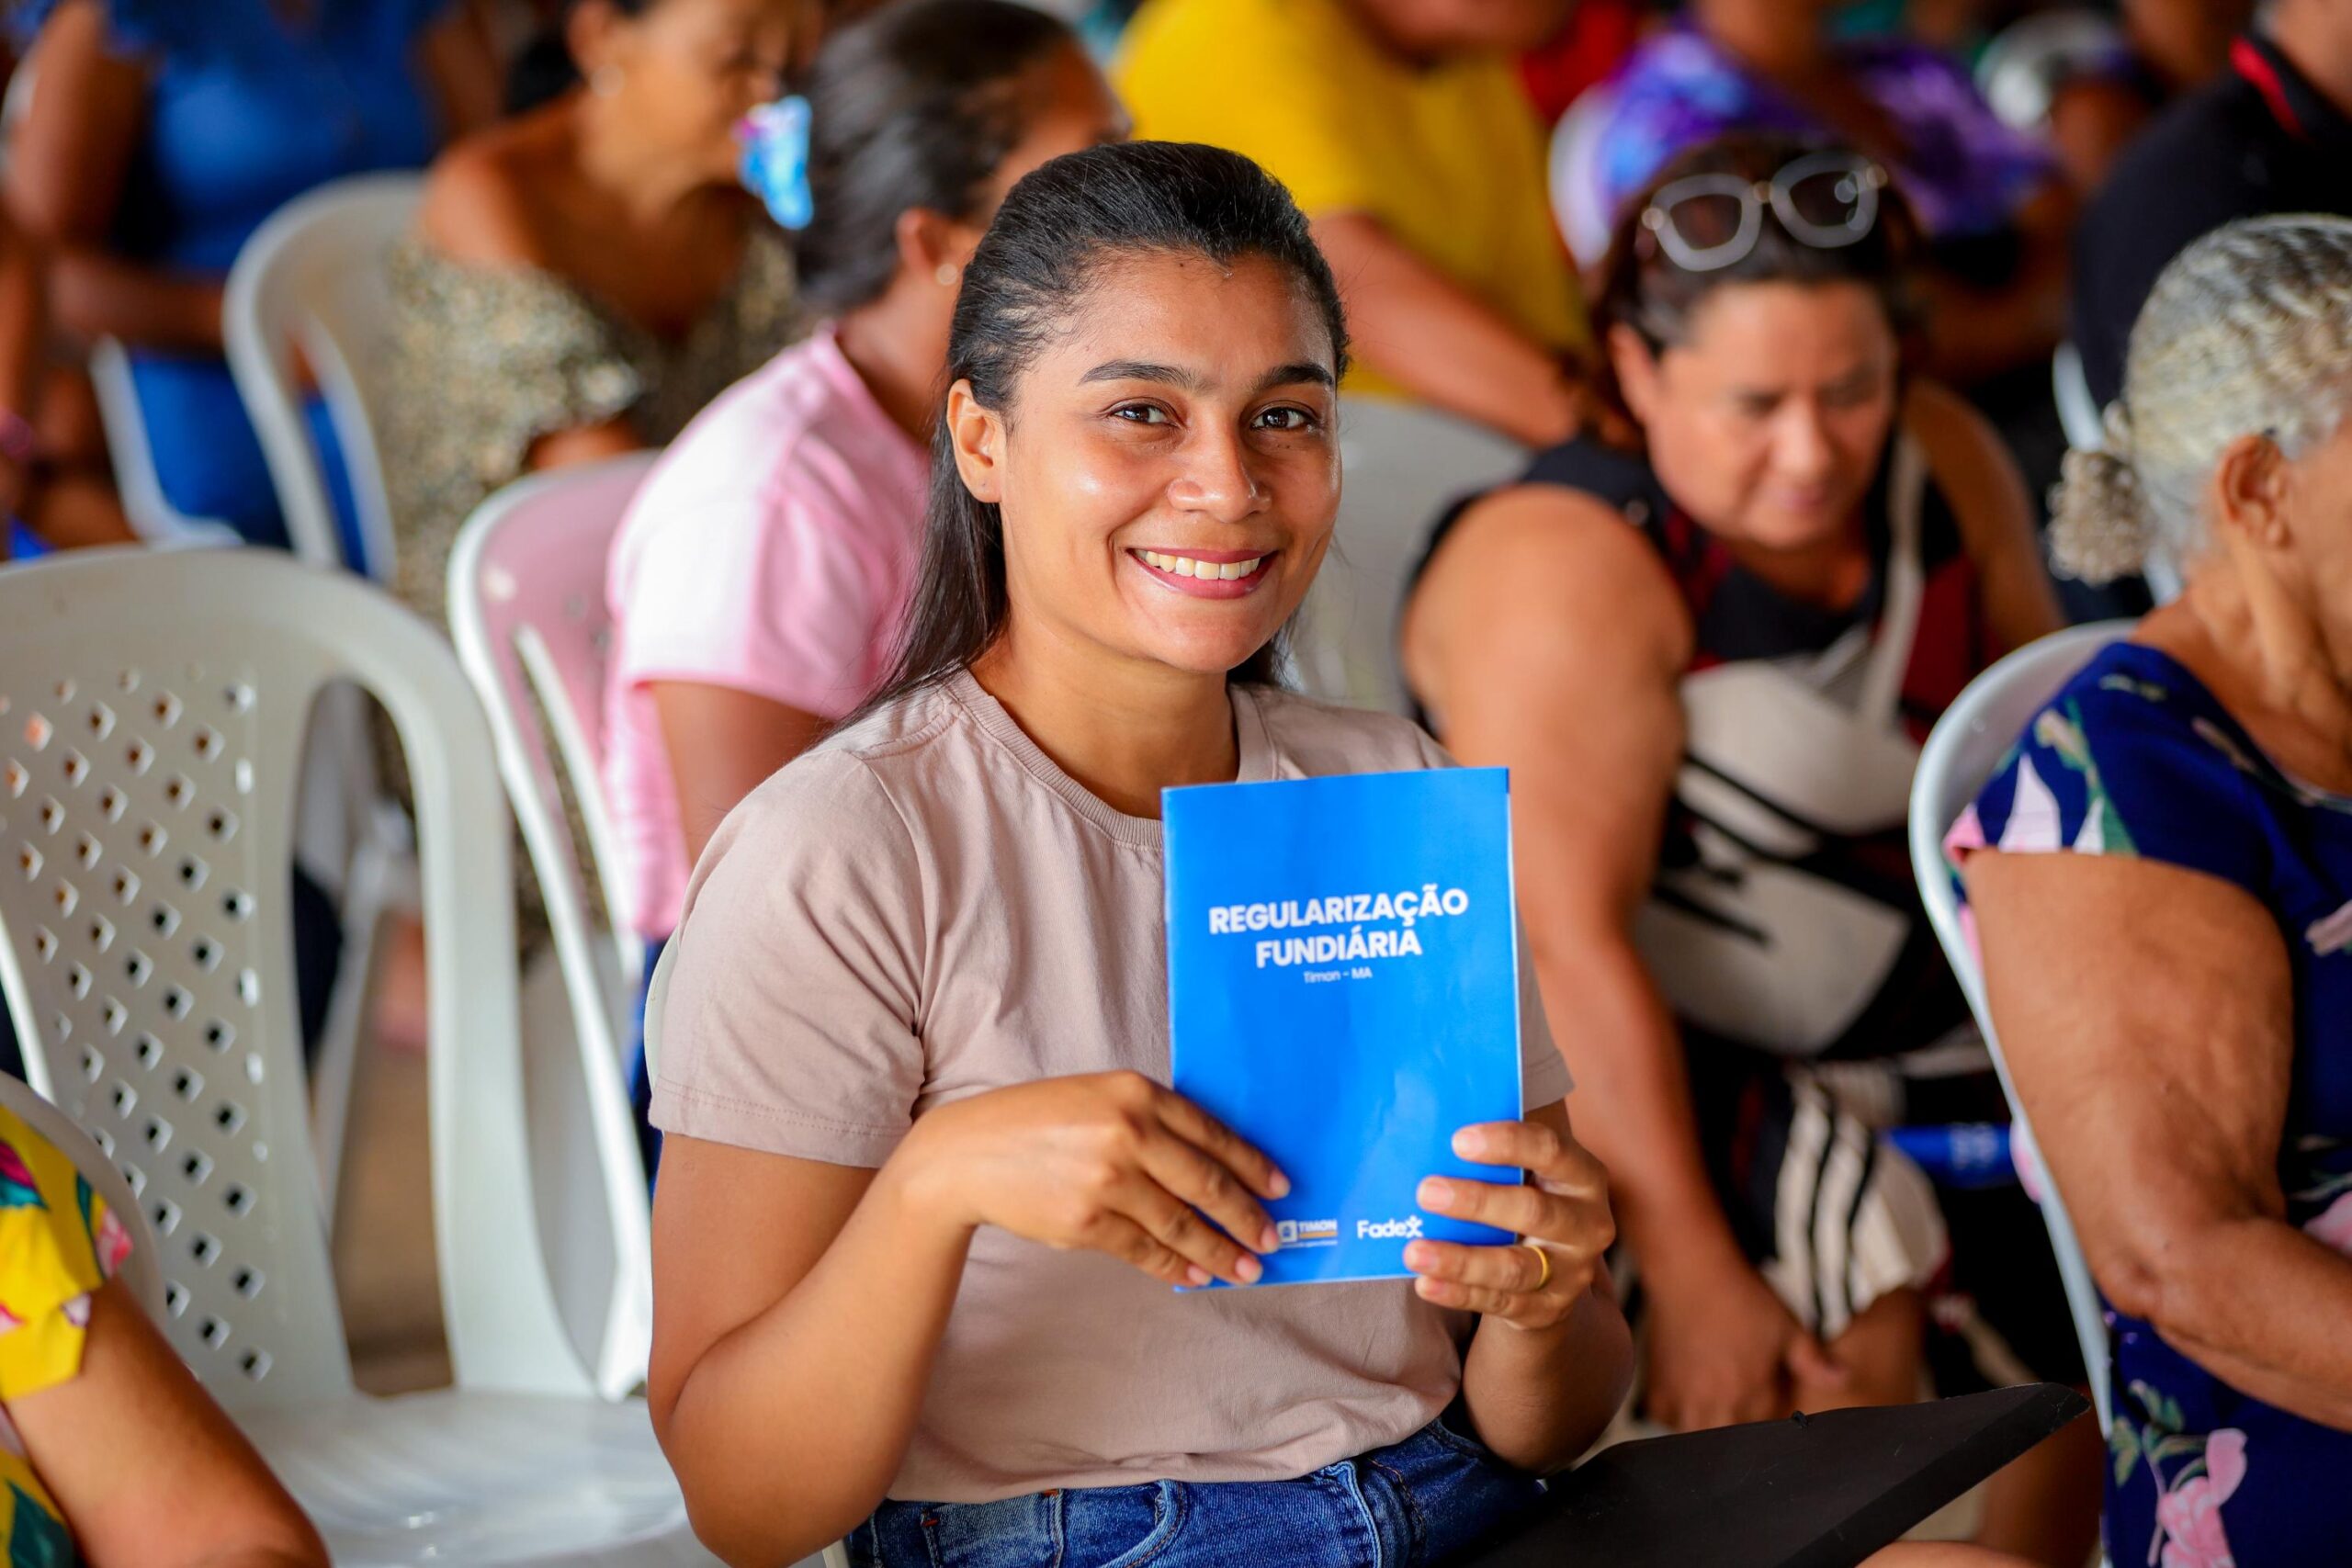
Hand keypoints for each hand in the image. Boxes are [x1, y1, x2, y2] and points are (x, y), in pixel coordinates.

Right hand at [896, 1071, 1288, 1288]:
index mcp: (1136, 1092)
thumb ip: (1150, 1120)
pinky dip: (1176, 1265)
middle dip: (1244, 1216)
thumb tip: (1212, 1166)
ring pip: (1180, 1223)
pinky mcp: (1086, 1222)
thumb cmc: (1036, 1122)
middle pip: (1206, 1182)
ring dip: (1219, 1251)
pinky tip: (1195, 1274)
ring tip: (1244, 1268)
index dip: (1251, 1165)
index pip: (1211, 1133)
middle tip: (1270, 1239)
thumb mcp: (1097, 1098)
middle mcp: (1127, 1132)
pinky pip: (1145, 1250)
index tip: (1279, 1188)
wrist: (968, 1154)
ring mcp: (1107, 1179)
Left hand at [1402, 1119, 1614, 1329]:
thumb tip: (1429, 1133)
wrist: (1555, 1270)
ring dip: (1461, 1260)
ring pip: (1513, 1267)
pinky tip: (1426, 1282)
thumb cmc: (1527, 1198)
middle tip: (1426, 1192)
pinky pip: (1499, 1301)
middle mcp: (1587, 1224)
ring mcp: (1571, 1272)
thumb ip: (1496, 1155)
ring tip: (1414, 1251)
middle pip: (1533, 1211)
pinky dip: (1458, 1293)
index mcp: (1583, 1175)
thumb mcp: (1528, 1172)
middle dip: (1477, 1201)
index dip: (1508, 1143)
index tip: (1458, 1141)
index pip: (1551, 1150)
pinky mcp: (1548, 1309)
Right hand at [1641, 1249, 1844, 1429]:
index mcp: (1750, 1398)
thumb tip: (1843, 1380)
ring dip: (1707, 1423)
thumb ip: (1813, 1362)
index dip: (1770, 1414)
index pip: (1765, 1432)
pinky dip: (1677, 1412)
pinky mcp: (1656, 1391)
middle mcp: (1714, 1407)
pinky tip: (1688, 1388)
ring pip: (1698, 1434)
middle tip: (1739, 1392)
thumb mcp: (1787, 1328)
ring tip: (1712, 1392)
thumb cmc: (1741, 1297)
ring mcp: (1681, 1401)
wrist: (1689, 1272)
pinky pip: (1668, 1419)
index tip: (1769, 1395)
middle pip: (1730, 1441)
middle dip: (1738, 1426)